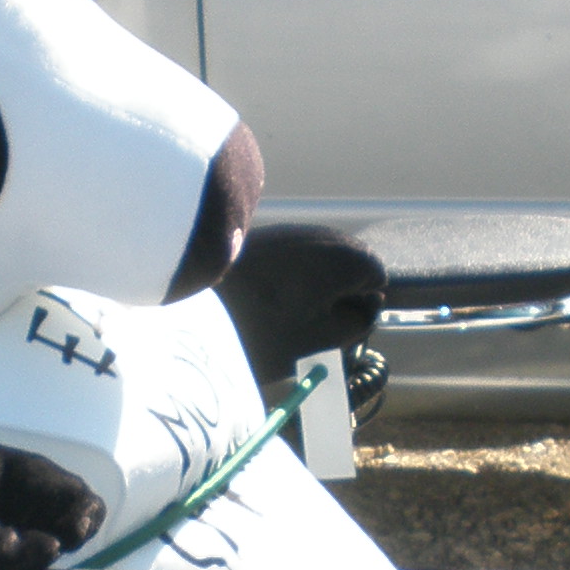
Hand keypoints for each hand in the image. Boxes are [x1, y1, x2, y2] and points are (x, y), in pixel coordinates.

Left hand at [212, 224, 387, 386]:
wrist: (193, 299)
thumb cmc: (263, 327)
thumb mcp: (318, 339)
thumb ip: (354, 324)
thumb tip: (364, 308)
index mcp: (348, 258)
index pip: (376, 279)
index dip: (358, 306)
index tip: (329, 325)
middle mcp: (327, 234)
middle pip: (349, 265)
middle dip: (336, 292)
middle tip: (305, 320)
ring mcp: (295, 229)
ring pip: (320, 259)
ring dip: (309, 284)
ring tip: (278, 310)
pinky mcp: (266, 233)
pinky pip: (293, 256)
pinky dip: (285, 275)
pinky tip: (260, 294)